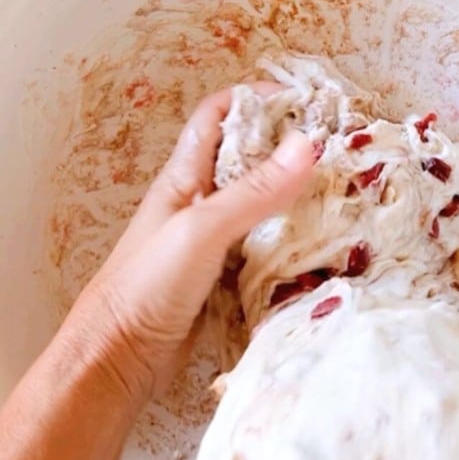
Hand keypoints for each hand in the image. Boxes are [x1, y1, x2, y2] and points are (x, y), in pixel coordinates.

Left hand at [62, 86, 313, 404]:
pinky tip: (321, 247)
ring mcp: (213, 244)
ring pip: (261, 207)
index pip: (217, 117)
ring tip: (341, 193)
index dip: (254, 99)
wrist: (116, 359)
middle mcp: (200, 204)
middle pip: (248, 160)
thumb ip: (254, 191)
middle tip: (337, 148)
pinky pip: (265, 251)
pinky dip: (292, 245)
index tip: (302, 101)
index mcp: (185, 177)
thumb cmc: (146, 286)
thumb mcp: (203, 229)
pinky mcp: (225, 280)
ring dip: (296, 199)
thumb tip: (307, 145)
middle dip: (288, 148)